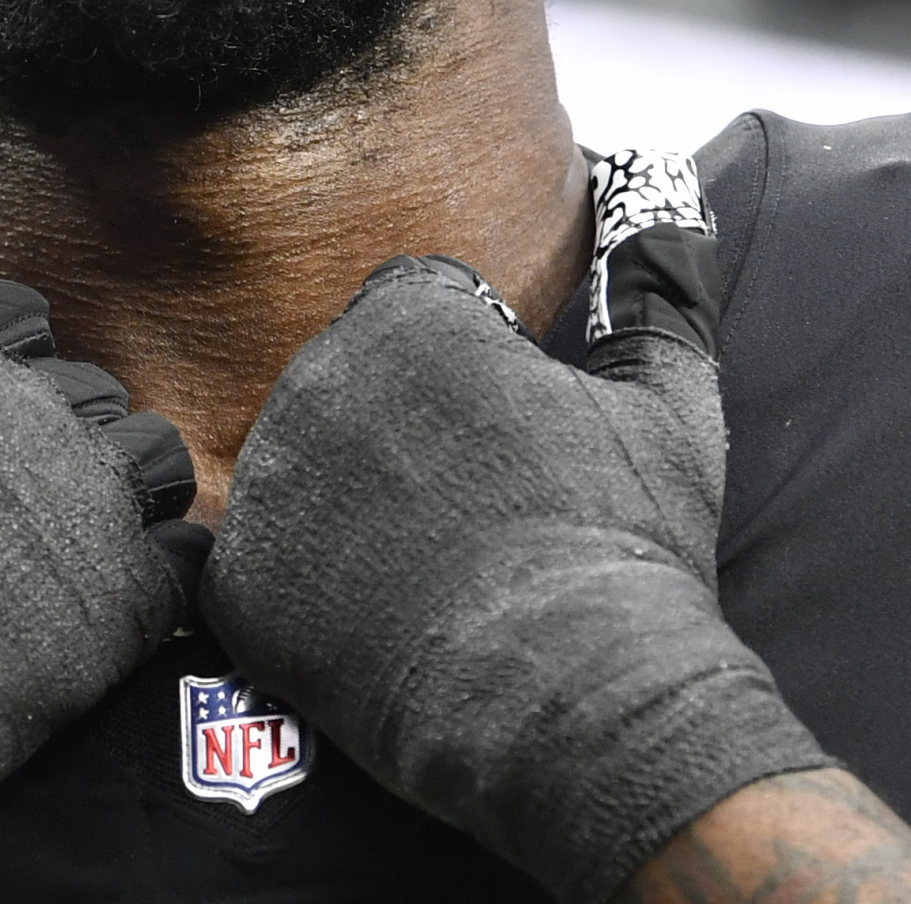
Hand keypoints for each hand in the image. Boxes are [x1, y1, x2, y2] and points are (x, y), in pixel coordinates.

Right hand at [0, 275, 198, 903]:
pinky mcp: (123, 596)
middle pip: (87, 389)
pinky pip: (191, 557)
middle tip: (16, 513)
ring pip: (154, 460)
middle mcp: (17, 407)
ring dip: (123, 498)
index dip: (4, 366)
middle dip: (59, 438)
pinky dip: (165, 580)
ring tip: (74, 557)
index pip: (17, 315)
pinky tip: (117, 614)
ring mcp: (80, 498)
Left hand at [202, 208, 835, 903]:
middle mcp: (316, 381)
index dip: (477, 364)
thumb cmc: (625, 546)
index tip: (516, 435)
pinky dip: (314, 588)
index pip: (420, 303)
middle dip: (407, 427)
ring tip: (439, 569)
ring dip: (356, 501)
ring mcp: (269, 485)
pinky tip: (387, 618)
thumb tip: (667, 210)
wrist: (571, 699)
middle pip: (351, 378)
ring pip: (304, 465)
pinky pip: (267, 562)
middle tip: (482, 509)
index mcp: (408, 318)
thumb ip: (658, 288)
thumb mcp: (670, 402)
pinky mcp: (239, 585)